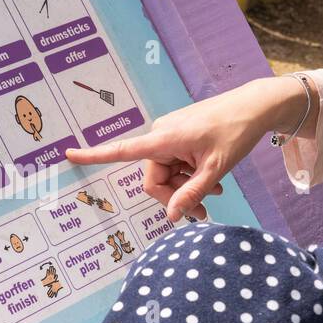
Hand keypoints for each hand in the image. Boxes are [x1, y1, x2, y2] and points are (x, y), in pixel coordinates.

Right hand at [64, 78, 306, 220]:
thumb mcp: (216, 169)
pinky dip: (190, 176)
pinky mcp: (178, 136)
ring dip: (186, 188)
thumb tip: (170, 216)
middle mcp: (160, 134)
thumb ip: (192, 194)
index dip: (94, 154)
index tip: (68, 154)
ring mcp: (169, 135)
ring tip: (215, 194)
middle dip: (175, 196)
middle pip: (154, 179)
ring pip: (166, 174)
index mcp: (164, 139)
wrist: (254, 106)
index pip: (122, 150)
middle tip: (204, 211)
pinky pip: (175, 164)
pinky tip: (212, 182)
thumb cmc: (235, 133)